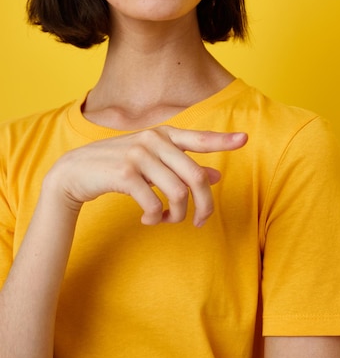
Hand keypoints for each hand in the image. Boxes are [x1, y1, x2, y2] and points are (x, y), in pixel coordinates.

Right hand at [44, 126, 247, 226]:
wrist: (77, 170)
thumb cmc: (120, 166)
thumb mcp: (153, 163)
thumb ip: (183, 167)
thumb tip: (216, 175)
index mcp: (164, 135)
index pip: (198, 138)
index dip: (222, 140)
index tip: (245, 139)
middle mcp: (154, 140)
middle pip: (195, 176)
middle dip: (204, 204)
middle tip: (200, 222)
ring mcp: (139, 155)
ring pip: (178, 193)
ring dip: (177, 214)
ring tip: (168, 219)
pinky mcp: (126, 174)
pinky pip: (155, 203)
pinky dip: (156, 217)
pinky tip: (148, 218)